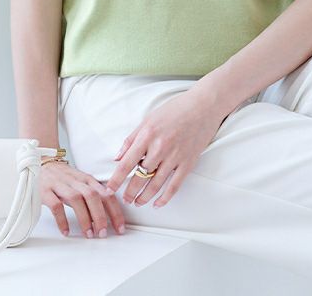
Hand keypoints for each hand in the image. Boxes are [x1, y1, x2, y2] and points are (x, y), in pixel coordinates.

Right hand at [39, 160, 126, 237]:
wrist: (42, 164)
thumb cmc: (64, 178)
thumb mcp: (81, 184)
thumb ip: (94, 196)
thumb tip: (108, 217)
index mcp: (88, 179)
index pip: (106, 194)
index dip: (115, 211)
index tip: (120, 228)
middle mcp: (76, 181)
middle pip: (93, 196)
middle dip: (100, 216)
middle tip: (103, 234)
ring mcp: (60, 184)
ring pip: (76, 199)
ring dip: (84, 218)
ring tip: (89, 235)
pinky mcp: (46, 190)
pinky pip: (56, 205)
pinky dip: (62, 220)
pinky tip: (66, 231)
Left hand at [105, 88, 226, 207]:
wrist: (203, 106)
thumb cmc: (174, 110)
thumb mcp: (148, 119)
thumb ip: (131, 139)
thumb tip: (117, 157)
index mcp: (147, 135)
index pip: (127, 163)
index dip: (116, 179)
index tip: (108, 189)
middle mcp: (160, 147)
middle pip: (140, 177)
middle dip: (129, 191)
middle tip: (124, 199)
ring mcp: (175, 157)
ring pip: (156, 184)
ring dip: (144, 197)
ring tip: (137, 202)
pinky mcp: (188, 163)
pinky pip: (174, 185)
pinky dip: (165, 198)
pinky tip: (157, 204)